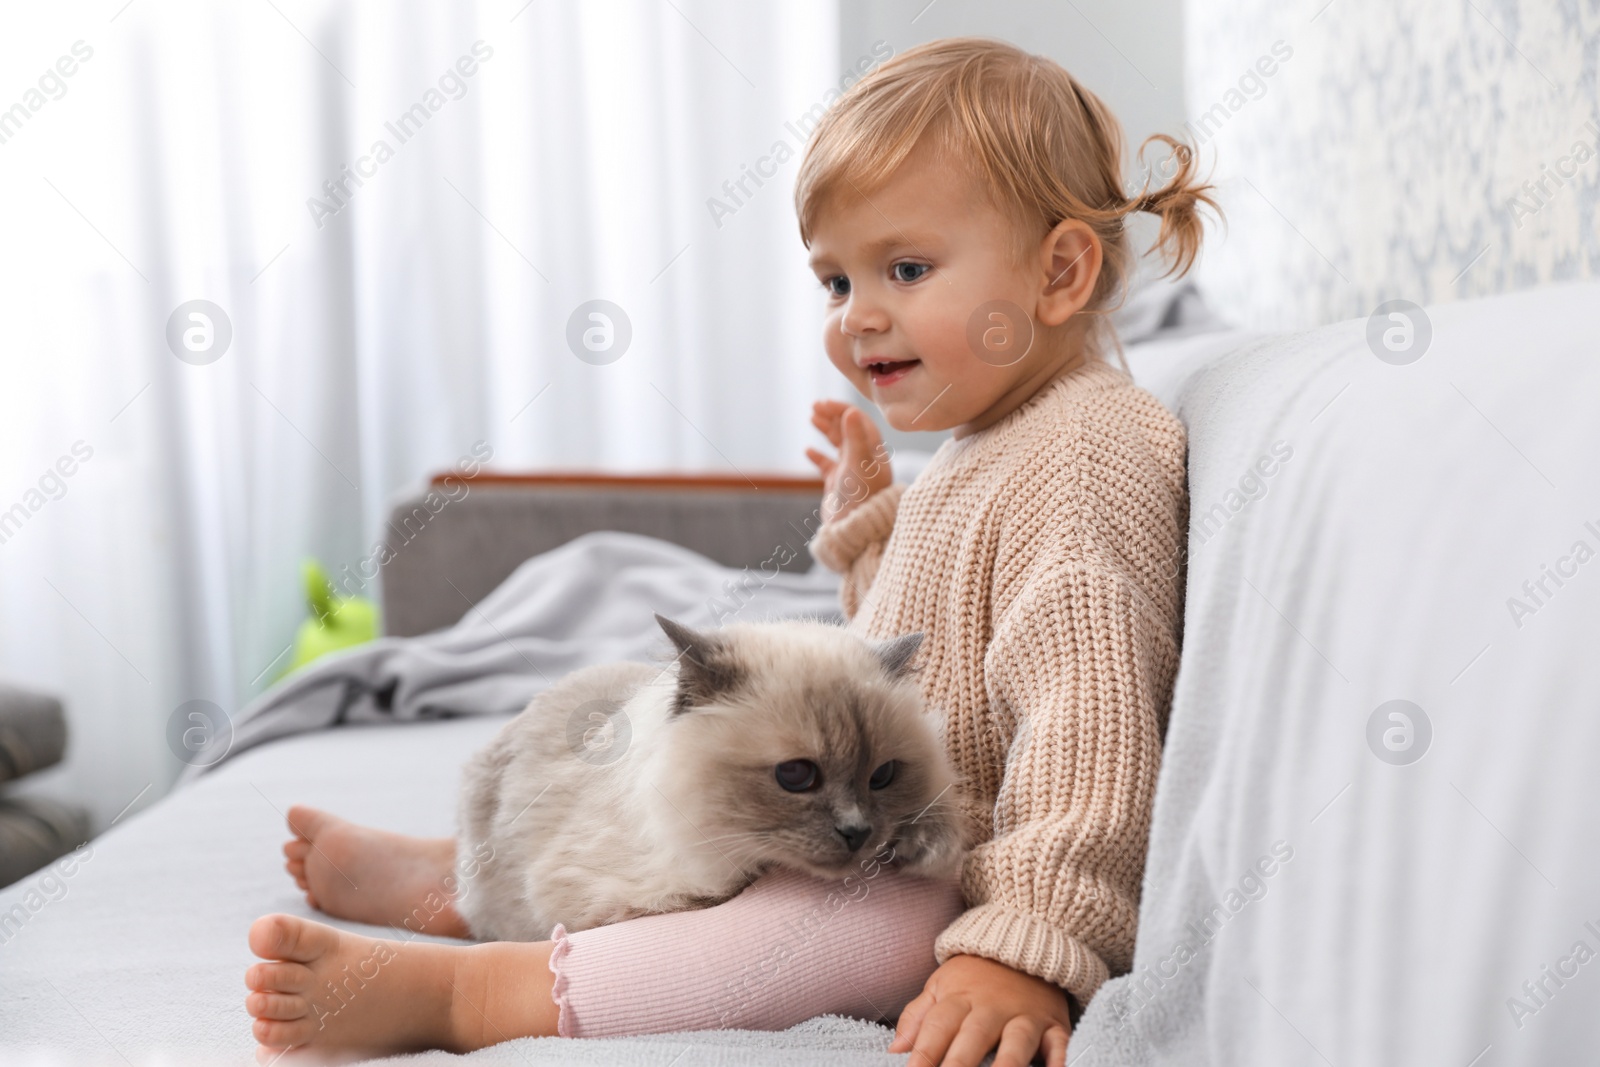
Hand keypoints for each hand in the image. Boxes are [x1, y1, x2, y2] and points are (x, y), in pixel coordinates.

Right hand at [806, 400, 892, 523]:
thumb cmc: (862, 496)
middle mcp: (863, 458)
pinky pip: (827, 465)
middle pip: (848, 429)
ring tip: (811, 417)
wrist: (854, 528)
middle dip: (832, 415)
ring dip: (826, 429)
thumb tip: (851, 410)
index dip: (842, 409)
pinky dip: (818, 456)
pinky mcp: (838, 483)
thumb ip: (855, 437)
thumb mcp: (858, 463)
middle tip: (815, 406)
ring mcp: (850, 470)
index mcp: (873, 451)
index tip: (825, 403)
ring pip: (838, 443)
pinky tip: (808, 450)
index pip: (859, 421)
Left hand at [888, 954, 1072, 1066]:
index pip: (937, 1028)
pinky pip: (1060, 1043)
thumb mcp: (941, 985)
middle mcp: (992, 1008)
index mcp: (959, 999)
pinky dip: (1061, 1059)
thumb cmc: (975, 975)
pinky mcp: (1054, 1024)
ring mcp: (1025, 1016)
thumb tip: (895, 1050)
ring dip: (1007, 1064)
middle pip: (973, 1037)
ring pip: (1017, 1042)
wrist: (1025, 940)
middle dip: (959, 1065)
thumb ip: (918, 1018)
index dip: (923, 1054)